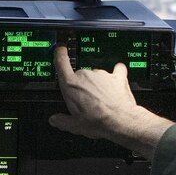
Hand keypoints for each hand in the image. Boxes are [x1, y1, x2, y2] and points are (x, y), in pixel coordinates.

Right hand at [48, 46, 171, 156]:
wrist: (120, 121)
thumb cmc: (97, 122)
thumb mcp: (74, 125)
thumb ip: (61, 120)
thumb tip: (55, 120)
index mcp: (71, 85)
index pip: (61, 62)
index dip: (60, 53)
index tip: (60, 49)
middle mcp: (85, 75)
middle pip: (80, 75)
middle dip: (82, 86)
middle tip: (86, 101)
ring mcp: (101, 74)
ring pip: (96, 75)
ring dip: (98, 85)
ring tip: (102, 101)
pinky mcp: (117, 76)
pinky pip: (116, 70)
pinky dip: (116, 75)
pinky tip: (116, 83)